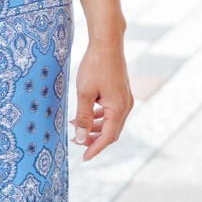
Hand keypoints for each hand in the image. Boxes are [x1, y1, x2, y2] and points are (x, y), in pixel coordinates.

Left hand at [71, 41, 132, 160]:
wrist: (107, 43)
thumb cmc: (95, 66)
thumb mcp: (84, 93)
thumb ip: (83, 117)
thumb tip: (81, 138)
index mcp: (118, 109)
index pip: (108, 137)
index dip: (95, 149)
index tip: (83, 158)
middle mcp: (125, 106)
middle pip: (111, 132)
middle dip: (94, 140)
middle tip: (76, 142)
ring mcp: (125, 99)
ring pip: (110, 122)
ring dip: (95, 127)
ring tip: (76, 126)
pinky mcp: (121, 92)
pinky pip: (111, 112)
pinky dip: (98, 116)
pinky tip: (85, 114)